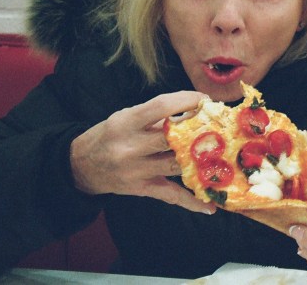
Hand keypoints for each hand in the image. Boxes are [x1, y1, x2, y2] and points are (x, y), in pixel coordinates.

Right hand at [69, 91, 213, 214]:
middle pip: (172, 137)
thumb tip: (195, 110)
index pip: (162, 107)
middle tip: (219, 124)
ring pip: (177, 164)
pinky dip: (191, 202)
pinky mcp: (141, 189)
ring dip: (202, 160)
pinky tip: (210, 206)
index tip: (204, 100)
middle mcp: (130, 147)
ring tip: (226, 156)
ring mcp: (136, 171)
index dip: (187, 100)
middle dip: (199, 130)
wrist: (80, 166)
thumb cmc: (110, 135)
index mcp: (126, 122)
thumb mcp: (126, 117)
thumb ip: (156, 115)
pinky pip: (170, 195)